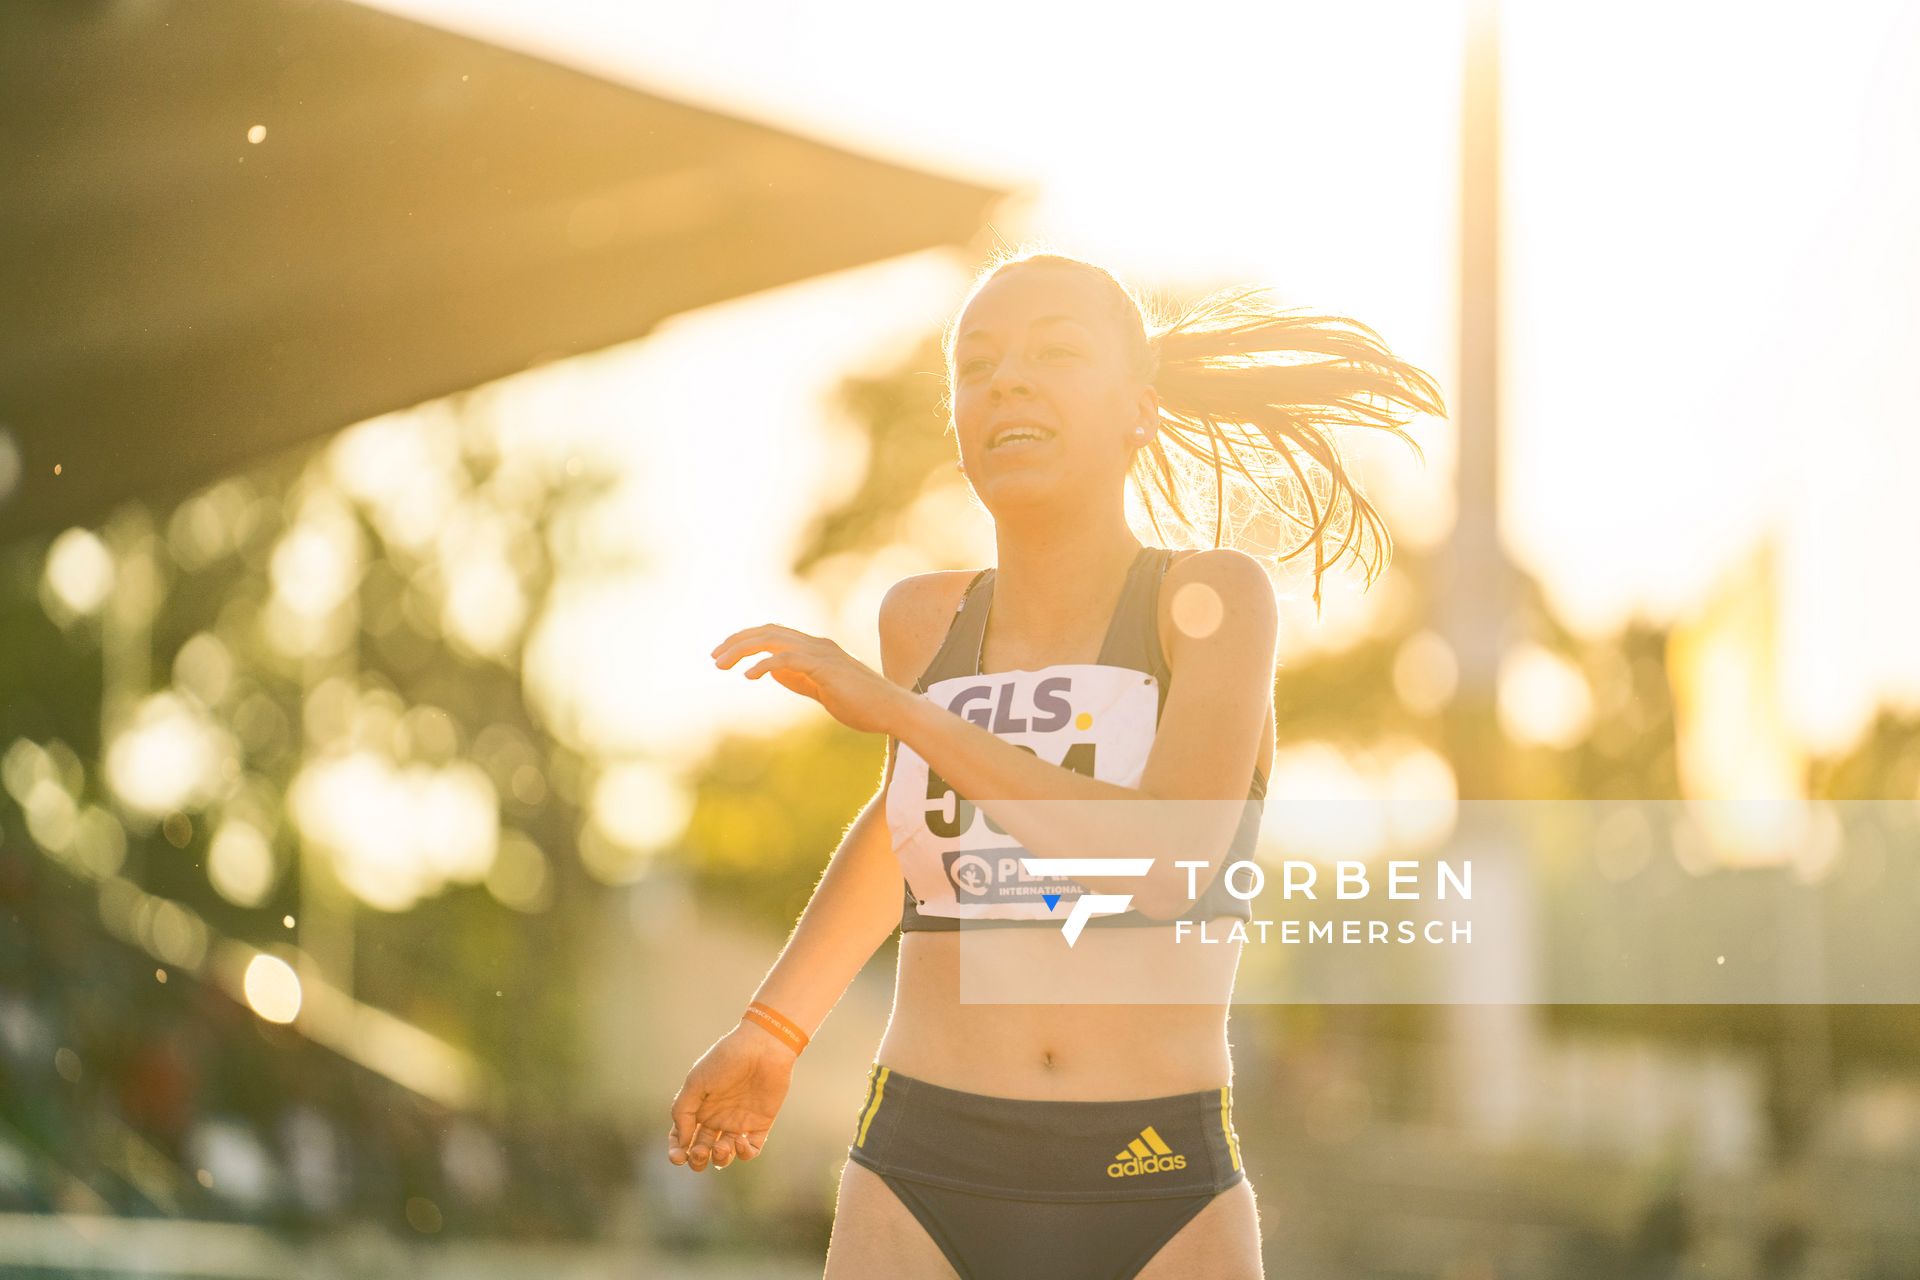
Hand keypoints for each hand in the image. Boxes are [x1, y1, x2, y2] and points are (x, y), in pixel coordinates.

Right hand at [666, 1021, 796, 1172]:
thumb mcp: (696, 1082)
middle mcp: (717, 1118)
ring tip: (720, 1148)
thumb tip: (682, 1143)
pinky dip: (743, 1153)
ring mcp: (738, 1122)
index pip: (682, 1137)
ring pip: (725, 1154)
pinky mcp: (760, 1124)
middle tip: (700, 1152)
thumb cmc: (725, 1060)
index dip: (677, 1151)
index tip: (678, 1157)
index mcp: (698, 1107)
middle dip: (697, 1159)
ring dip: (719, 1158)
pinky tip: (738, 1140)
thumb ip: (683, 1112)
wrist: (762, 1047)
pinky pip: (751, 1150)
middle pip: (702, 1150)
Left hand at [711, 624, 908, 735]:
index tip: (724, 656)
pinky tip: (748, 676)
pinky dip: (764, 665)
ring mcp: (822, 653)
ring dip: (743, 650)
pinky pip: (788, 659)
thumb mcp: (822, 691)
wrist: (893, 712)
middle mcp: (817, 644)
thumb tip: (771, 672)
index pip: (774, 634)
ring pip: (773, 640)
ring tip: (722, 665)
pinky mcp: (825, 667)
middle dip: (737, 642)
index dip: (746, 641)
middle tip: (714, 658)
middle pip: (768, 631)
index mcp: (816, 648)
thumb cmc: (862, 705)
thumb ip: (798, 680)